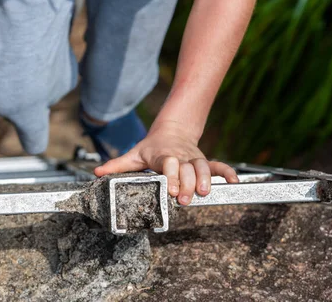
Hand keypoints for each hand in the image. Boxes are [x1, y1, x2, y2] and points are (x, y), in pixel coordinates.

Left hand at [94, 121, 237, 204]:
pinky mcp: (203, 160)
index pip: (168, 163)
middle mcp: (180, 156)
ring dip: (205, 180)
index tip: (170, 190)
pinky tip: (234, 183)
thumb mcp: (134, 154)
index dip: (170, 175)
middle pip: (186, 168)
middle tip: (185, 200)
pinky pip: (217, 166)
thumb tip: (96, 173)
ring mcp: (193, 158)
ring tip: (205, 193)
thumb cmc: (151, 147)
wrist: (172, 130)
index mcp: (163, 155)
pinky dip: (227, 173)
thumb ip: (117, 165)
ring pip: (203, 167)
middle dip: (187, 184)